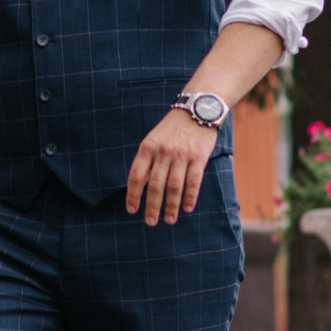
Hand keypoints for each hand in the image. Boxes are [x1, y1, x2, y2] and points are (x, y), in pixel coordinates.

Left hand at [125, 108, 219, 225]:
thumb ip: (147, 159)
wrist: (197, 109)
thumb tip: (140, 186)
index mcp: (147, 147)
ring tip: (168, 220)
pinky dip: (190, 196)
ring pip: (174, 185)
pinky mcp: (199, 156)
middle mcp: (163, 152)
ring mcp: (182, 154)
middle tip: (150, 222)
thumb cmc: (172, 128)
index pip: (137, 175)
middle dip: (152, 206)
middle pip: (155, 184)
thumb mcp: (153, 138)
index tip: (131, 210)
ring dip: (170, 206)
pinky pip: (193, 180)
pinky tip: (187, 208)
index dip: (133, 195)